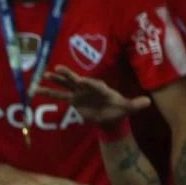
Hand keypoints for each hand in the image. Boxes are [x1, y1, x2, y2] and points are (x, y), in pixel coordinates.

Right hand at [37, 66, 151, 125]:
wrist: (109, 116)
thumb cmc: (118, 110)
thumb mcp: (128, 107)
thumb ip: (135, 104)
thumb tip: (148, 103)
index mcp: (101, 88)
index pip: (94, 84)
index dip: (88, 83)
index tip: (81, 81)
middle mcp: (88, 87)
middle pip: (76, 80)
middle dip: (67, 75)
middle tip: (57, 68)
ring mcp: (79, 93)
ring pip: (65, 85)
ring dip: (54, 81)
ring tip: (43, 76)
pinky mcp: (73, 100)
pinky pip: (59, 95)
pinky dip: (49, 93)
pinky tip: (37, 90)